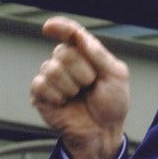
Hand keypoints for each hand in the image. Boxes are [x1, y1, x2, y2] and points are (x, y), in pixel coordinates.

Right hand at [30, 16, 129, 158]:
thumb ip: (99, 54)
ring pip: (52, 69)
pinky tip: (65, 103)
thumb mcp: (116, 76)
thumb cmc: (112, 105)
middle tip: (90, 86)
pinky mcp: (40, 94)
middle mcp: (66, 62)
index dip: (60, 27)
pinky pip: (41, 84)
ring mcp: (51, 77)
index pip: (70, 33)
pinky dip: (57, 95)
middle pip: (63, 52)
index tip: (50, 27)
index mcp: (85, 54)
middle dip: (83, 72)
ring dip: (71, 86)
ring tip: (78, 96)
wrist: (103, 131)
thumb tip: (80, 37)